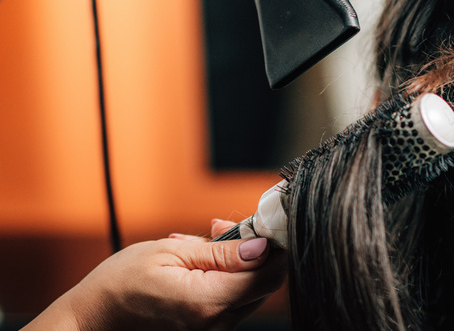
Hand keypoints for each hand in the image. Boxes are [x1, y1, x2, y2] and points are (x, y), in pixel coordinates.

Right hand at [46, 233, 286, 330]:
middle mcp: (215, 325)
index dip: (274, 244)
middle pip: (264, 283)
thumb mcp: (173, 251)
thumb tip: (262, 246)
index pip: (269, 274)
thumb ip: (223, 252)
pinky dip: (227, 277)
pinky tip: (202, 260)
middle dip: (255, 248)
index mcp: (208, 303)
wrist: (91, 320)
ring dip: (240, 261)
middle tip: (223, 225)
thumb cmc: (121, 283)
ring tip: (207, 239)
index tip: (266, 221)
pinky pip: (231, 302)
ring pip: (250, 292)